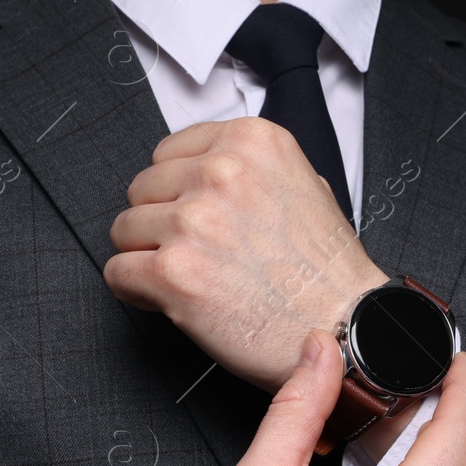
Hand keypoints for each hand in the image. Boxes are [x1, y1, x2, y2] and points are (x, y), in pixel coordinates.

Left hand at [104, 116, 388, 392]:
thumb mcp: (306, 184)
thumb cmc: (329, 269)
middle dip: (163, 222)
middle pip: (142, 189)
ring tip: (195, 275)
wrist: (348, 324)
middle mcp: (221, 171)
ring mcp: (194, 221)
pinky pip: (118, 273)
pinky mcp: (174, 272)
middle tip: (201, 251)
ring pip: (125, 230)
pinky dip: (137, 291)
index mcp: (252, 141)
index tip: (196, 212)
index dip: (179, 190)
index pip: (168, 152)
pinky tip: (174, 298)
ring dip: (150, 256)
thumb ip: (251, 168)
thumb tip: (201, 171)